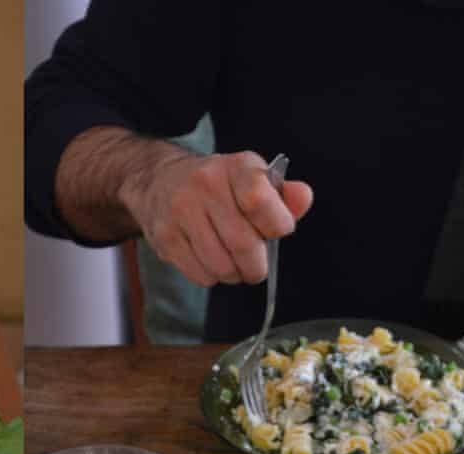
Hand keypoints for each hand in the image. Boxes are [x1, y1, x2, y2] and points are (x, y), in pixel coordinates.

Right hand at [121, 150, 313, 286]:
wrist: (160, 182)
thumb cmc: (219, 188)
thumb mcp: (254, 181)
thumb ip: (284, 195)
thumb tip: (303, 198)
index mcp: (237, 166)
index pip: (259, 202)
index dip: (277, 227)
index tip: (276, 230)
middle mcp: (206, 184)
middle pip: (243, 245)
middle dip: (256, 266)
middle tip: (256, 266)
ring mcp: (181, 211)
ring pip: (221, 266)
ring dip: (234, 274)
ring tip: (231, 262)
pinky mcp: (165, 237)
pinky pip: (200, 275)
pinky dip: (211, 277)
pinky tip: (209, 260)